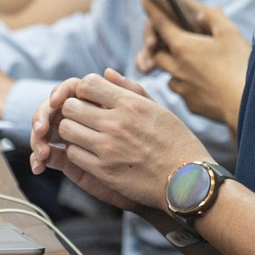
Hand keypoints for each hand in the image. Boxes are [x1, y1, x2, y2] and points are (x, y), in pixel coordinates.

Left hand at [43, 69, 206, 210]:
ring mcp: (108, 148)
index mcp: (131, 105)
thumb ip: (131, 89)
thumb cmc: (177, 143)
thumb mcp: (159, 109)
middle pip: (70, 106)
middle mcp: (117, 123)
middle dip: (74, 110)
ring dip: (73, 131)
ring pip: (67, 129)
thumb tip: (106, 72)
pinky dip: (78, 152)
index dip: (83, 90)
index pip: (87, 84)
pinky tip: (90, 153)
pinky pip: (73, 154)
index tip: (90, 100)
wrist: (188, 181)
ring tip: (86, 135)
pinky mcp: (103, 171)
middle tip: (84, 119)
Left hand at [138, 0, 249, 129]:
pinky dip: (188, 85)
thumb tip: (201, 14)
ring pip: (170, 75)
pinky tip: (204, 84)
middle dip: (158, 46)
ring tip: (191, 65)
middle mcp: (176, 68)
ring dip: (175, 68)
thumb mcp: (230, 33)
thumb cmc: (239, 66)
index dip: (153, 11)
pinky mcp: (192, 105)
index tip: (146, 1)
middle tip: (167, 39)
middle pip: (157, 54)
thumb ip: (213, 17)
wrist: (246, 106)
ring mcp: (182, 89)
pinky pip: (183, 91)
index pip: (161, 24)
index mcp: (183, 47)